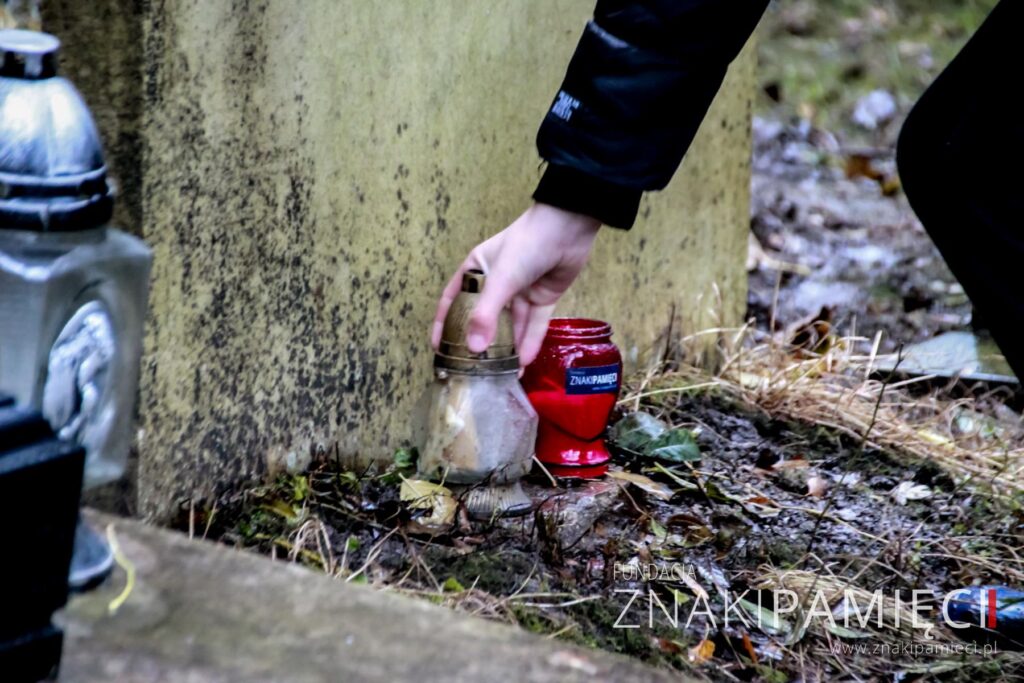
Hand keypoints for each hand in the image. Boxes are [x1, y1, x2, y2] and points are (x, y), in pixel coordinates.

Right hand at [432, 203, 600, 366]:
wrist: (568, 228)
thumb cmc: (526, 245)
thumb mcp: (500, 279)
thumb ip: (486, 315)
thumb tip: (474, 349)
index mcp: (476, 271)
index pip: (453, 301)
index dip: (444, 324)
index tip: (438, 349)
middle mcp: (496, 283)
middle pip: (484, 318)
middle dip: (480, 343)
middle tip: (473, 369)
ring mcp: (520, 292)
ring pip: (511, 325)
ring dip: (508, 348)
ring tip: (502, 375)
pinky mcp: (543, 298)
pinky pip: (533, 325)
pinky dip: (529, 342)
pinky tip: (523, 363)